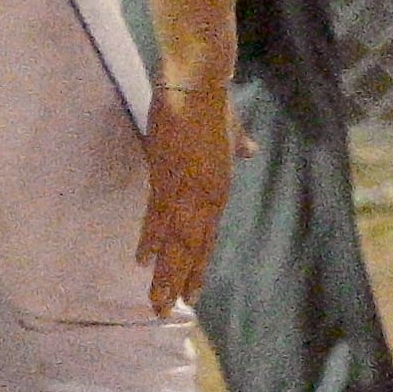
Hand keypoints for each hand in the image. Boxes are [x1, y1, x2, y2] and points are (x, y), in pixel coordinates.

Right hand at [136, 74, 240, 315]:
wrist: (198, 80)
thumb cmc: (214, 101)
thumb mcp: (231, 129)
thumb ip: (238, 144)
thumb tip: (250, 150)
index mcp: (218, 188)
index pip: (206, 238)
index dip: (197, 267)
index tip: (190, 293)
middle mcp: (205, 196)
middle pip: (190, 248)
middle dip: (177, 281)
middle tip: (164, 311)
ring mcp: (186, 188)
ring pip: (175, 241)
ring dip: (164, 272)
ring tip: (155, 301)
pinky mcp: (166, 175)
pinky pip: (157, 216)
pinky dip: (150, 240)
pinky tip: (142, 262)